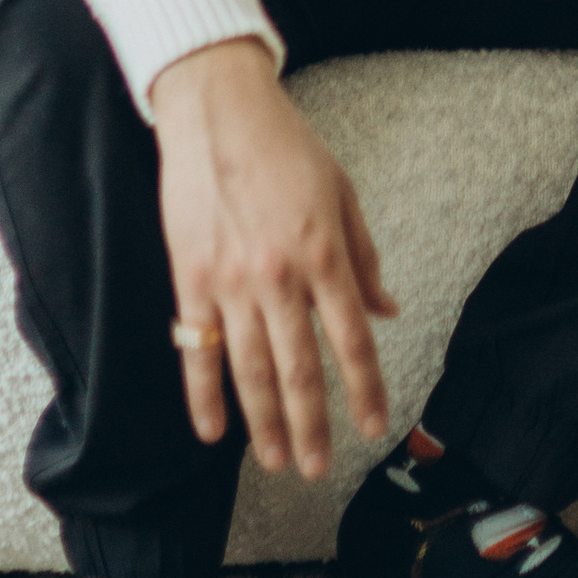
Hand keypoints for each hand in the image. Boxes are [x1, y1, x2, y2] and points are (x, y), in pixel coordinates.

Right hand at [149, 36, 397, 478]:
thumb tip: (387, 311)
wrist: (218, 110)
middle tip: (318, 467)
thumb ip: (362, 258)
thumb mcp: (341, 192)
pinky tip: (212, 433)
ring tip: (276, 462)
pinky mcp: (191, 280)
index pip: (351, 338)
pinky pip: (196, 351)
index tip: (375, 424)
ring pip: (250, 371)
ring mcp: (230, 282)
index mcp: (323, 252)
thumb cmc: (286, 146)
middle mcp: (279, 276)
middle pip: (299, 368)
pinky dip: (203, 396)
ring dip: (265, 423)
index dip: (365, 387)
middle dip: (312, 425)